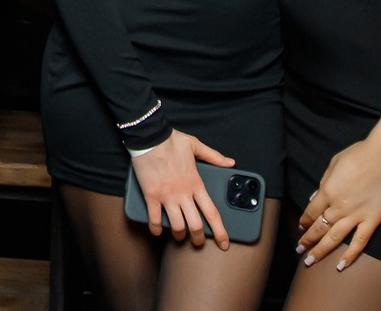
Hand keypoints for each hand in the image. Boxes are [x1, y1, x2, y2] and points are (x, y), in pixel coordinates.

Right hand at [130, 129, 234, 249]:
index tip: (224, 243)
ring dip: (179, 235)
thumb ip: (214, 156)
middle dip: (198, 239)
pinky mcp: (151, 196)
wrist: (149, 137)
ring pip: (177, 226)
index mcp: (196, 184)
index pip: (212, 213)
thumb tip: (230, 162)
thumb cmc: (171, 140)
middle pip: (195, 225)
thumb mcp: (196, 145)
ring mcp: (167, 196)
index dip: (220, 231)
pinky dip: (156, 228)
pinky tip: (157, 230)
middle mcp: (183, 194)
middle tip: (198, 242)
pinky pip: (154, 219)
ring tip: (179, 236)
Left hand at [296, 121, 380, 269]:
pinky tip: (341, 266)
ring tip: (310, 261)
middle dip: (307, 240)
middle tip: (299, 250)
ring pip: (334, 238)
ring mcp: (356, 215)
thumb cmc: (360, 154)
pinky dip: (350, 255)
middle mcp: (339, 206)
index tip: (300, 227)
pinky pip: (360, 241)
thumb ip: (324, 182)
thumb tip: (315, 198)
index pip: (311, 211)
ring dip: (321, 251)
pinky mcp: (373, 220)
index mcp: (328, 191)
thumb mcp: (335, 163)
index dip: (304, 221)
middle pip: (319, 227)